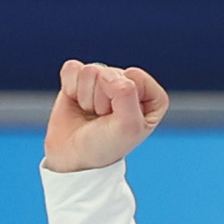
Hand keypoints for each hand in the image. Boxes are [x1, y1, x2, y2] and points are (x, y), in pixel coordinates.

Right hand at [44, 59, 167, 172]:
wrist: (74, 155)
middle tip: (103, 119)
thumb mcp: (128, 127)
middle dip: (102, 99)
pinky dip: (70, 87)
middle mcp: (130, 86)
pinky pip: (72, 68)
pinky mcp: (80, 79)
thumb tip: (107, 73)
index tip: (120, 117)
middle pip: (111, 73)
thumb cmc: (107, 145)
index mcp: (152, 98)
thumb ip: (126, 96)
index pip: (136, 77)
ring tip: (92, 113)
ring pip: (90, 71)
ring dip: (86, 96)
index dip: (123, 97)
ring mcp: (105, 82)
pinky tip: (77, 102)